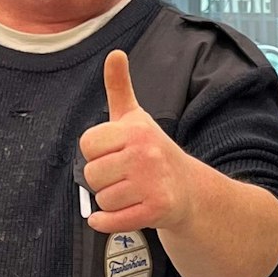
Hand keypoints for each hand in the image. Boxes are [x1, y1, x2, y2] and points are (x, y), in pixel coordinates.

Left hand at [80, 50, 192, 233]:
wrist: (189, 189)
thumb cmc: (153, 151)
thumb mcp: (135, 118)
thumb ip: (119, 87)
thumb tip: (114, 54)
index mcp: (136, 130)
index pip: (88, 144)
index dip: (97, 152)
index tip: (116, 153)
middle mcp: (145, 154)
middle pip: (92, 174)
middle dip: (103, 180)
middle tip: (124, 176)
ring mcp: (152, 183)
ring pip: (102, 199)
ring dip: (111, 201)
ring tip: (131, 192)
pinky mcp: (156, 209)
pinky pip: (112, 220)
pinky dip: (107, 223)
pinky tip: (115, 215)